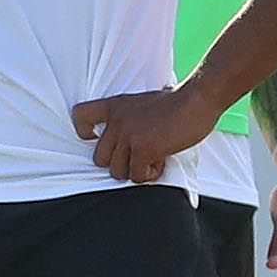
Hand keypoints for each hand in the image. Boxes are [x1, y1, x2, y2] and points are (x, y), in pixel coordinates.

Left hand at [71, 87, 207, 183]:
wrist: (197, 100)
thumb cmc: (176, 103)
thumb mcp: (142, 103)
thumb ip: (130, 118)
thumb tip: (127, 143)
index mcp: (115, 106)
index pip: (80, 115)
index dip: (85, 132)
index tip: (98, 139)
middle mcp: (117, 120)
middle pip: (99, 158)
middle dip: (119, 163)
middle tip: (138, 157)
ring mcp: (128, 135)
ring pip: (117, 171)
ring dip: (135, 170)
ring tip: (153, 158)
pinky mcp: (143, 149)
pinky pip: (137, 176)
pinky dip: (150, 174)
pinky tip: (162, 160)